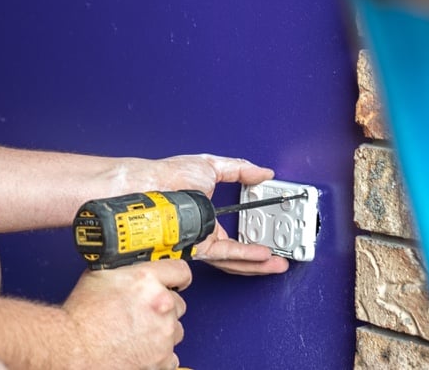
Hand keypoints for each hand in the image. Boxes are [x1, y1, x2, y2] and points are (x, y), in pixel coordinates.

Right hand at [62, 260, 190, 369]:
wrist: (74, 347)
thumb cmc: (82, 315)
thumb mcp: (101, 275)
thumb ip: (126, 270)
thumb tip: (132, 267)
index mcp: (147, 281)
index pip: (180, 271)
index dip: (176, 277)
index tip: (176, 281)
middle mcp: (161, 305)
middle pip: (178, 303)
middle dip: (162, 307)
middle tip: (142, 312)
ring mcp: (164, 334)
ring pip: (176, 330)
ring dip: (162, 330)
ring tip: (138, 332)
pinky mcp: (162, 359)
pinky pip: (171, 355)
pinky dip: (158, 354)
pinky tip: (140, 348)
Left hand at [124, 154, 287, 275]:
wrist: (148, 184)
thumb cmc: (166, 175)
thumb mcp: (210, 166)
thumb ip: (239, 170)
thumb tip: (262, 172)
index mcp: (204, 218)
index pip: (233, 234)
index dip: (253, 237)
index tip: (270, 234)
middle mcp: (202, 234)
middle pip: (235, 253)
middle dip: (259, 259)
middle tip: (280, 258)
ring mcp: (200, 242)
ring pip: (232, 260)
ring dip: (257, 263)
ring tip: (276, 262)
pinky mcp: (196, 247)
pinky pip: (225, 255)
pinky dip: (246, 256)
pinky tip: (262, 255)